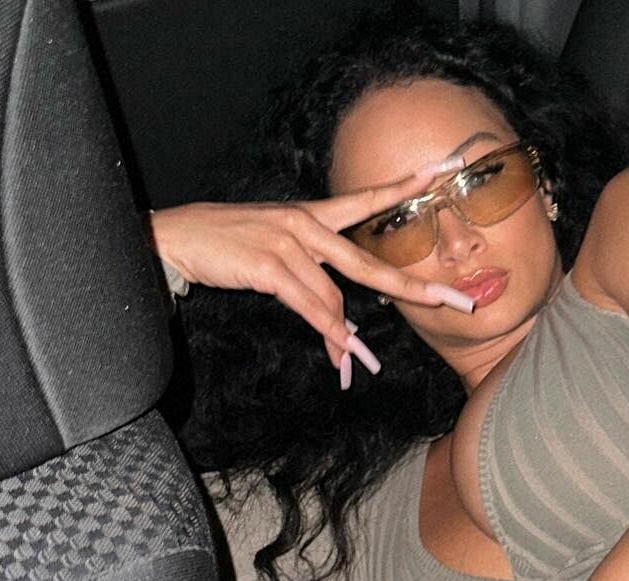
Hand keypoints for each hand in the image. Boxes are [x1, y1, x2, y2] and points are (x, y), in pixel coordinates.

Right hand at [146, 157, 476, 387]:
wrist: (179, 239)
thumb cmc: (230, 249)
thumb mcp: (277, 257)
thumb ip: (313, 286)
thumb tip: (342, 330)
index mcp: (311, 216)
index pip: (366, 199)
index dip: (404, 185)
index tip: (441, 171)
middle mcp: (306, 224)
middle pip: (368, 263)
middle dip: (411, 287)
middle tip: (449, 301)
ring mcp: (288, 243)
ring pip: (334, 299)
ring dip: (344, 336)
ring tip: (351, 362)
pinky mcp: (270, 265)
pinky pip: (310, 307)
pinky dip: (327, 332)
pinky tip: (341, 351)